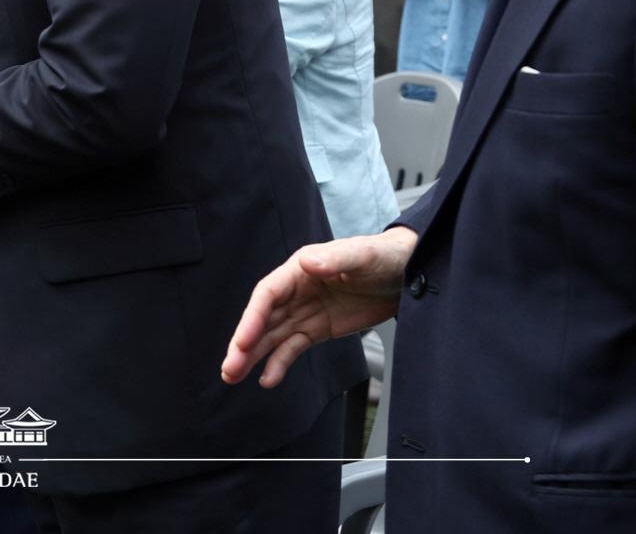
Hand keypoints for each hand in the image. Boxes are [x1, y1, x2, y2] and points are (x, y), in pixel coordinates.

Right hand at [220, 227, 417, 389]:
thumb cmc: (382, 257)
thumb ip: (335, 259)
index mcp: (300, 270)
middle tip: (229, 368)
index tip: (242, 342)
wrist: (406, 273)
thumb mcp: (362, 256)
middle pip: (263, 319)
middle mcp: (296, 291)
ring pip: (272, 337)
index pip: (268, 294)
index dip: (252, 318)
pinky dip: (279, 363)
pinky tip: (268, 379)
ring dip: (253, 356)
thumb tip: (307, 262)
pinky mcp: (318, 329)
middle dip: (244, 344)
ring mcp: (305, 311)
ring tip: (233, 376)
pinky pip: (293, 347)